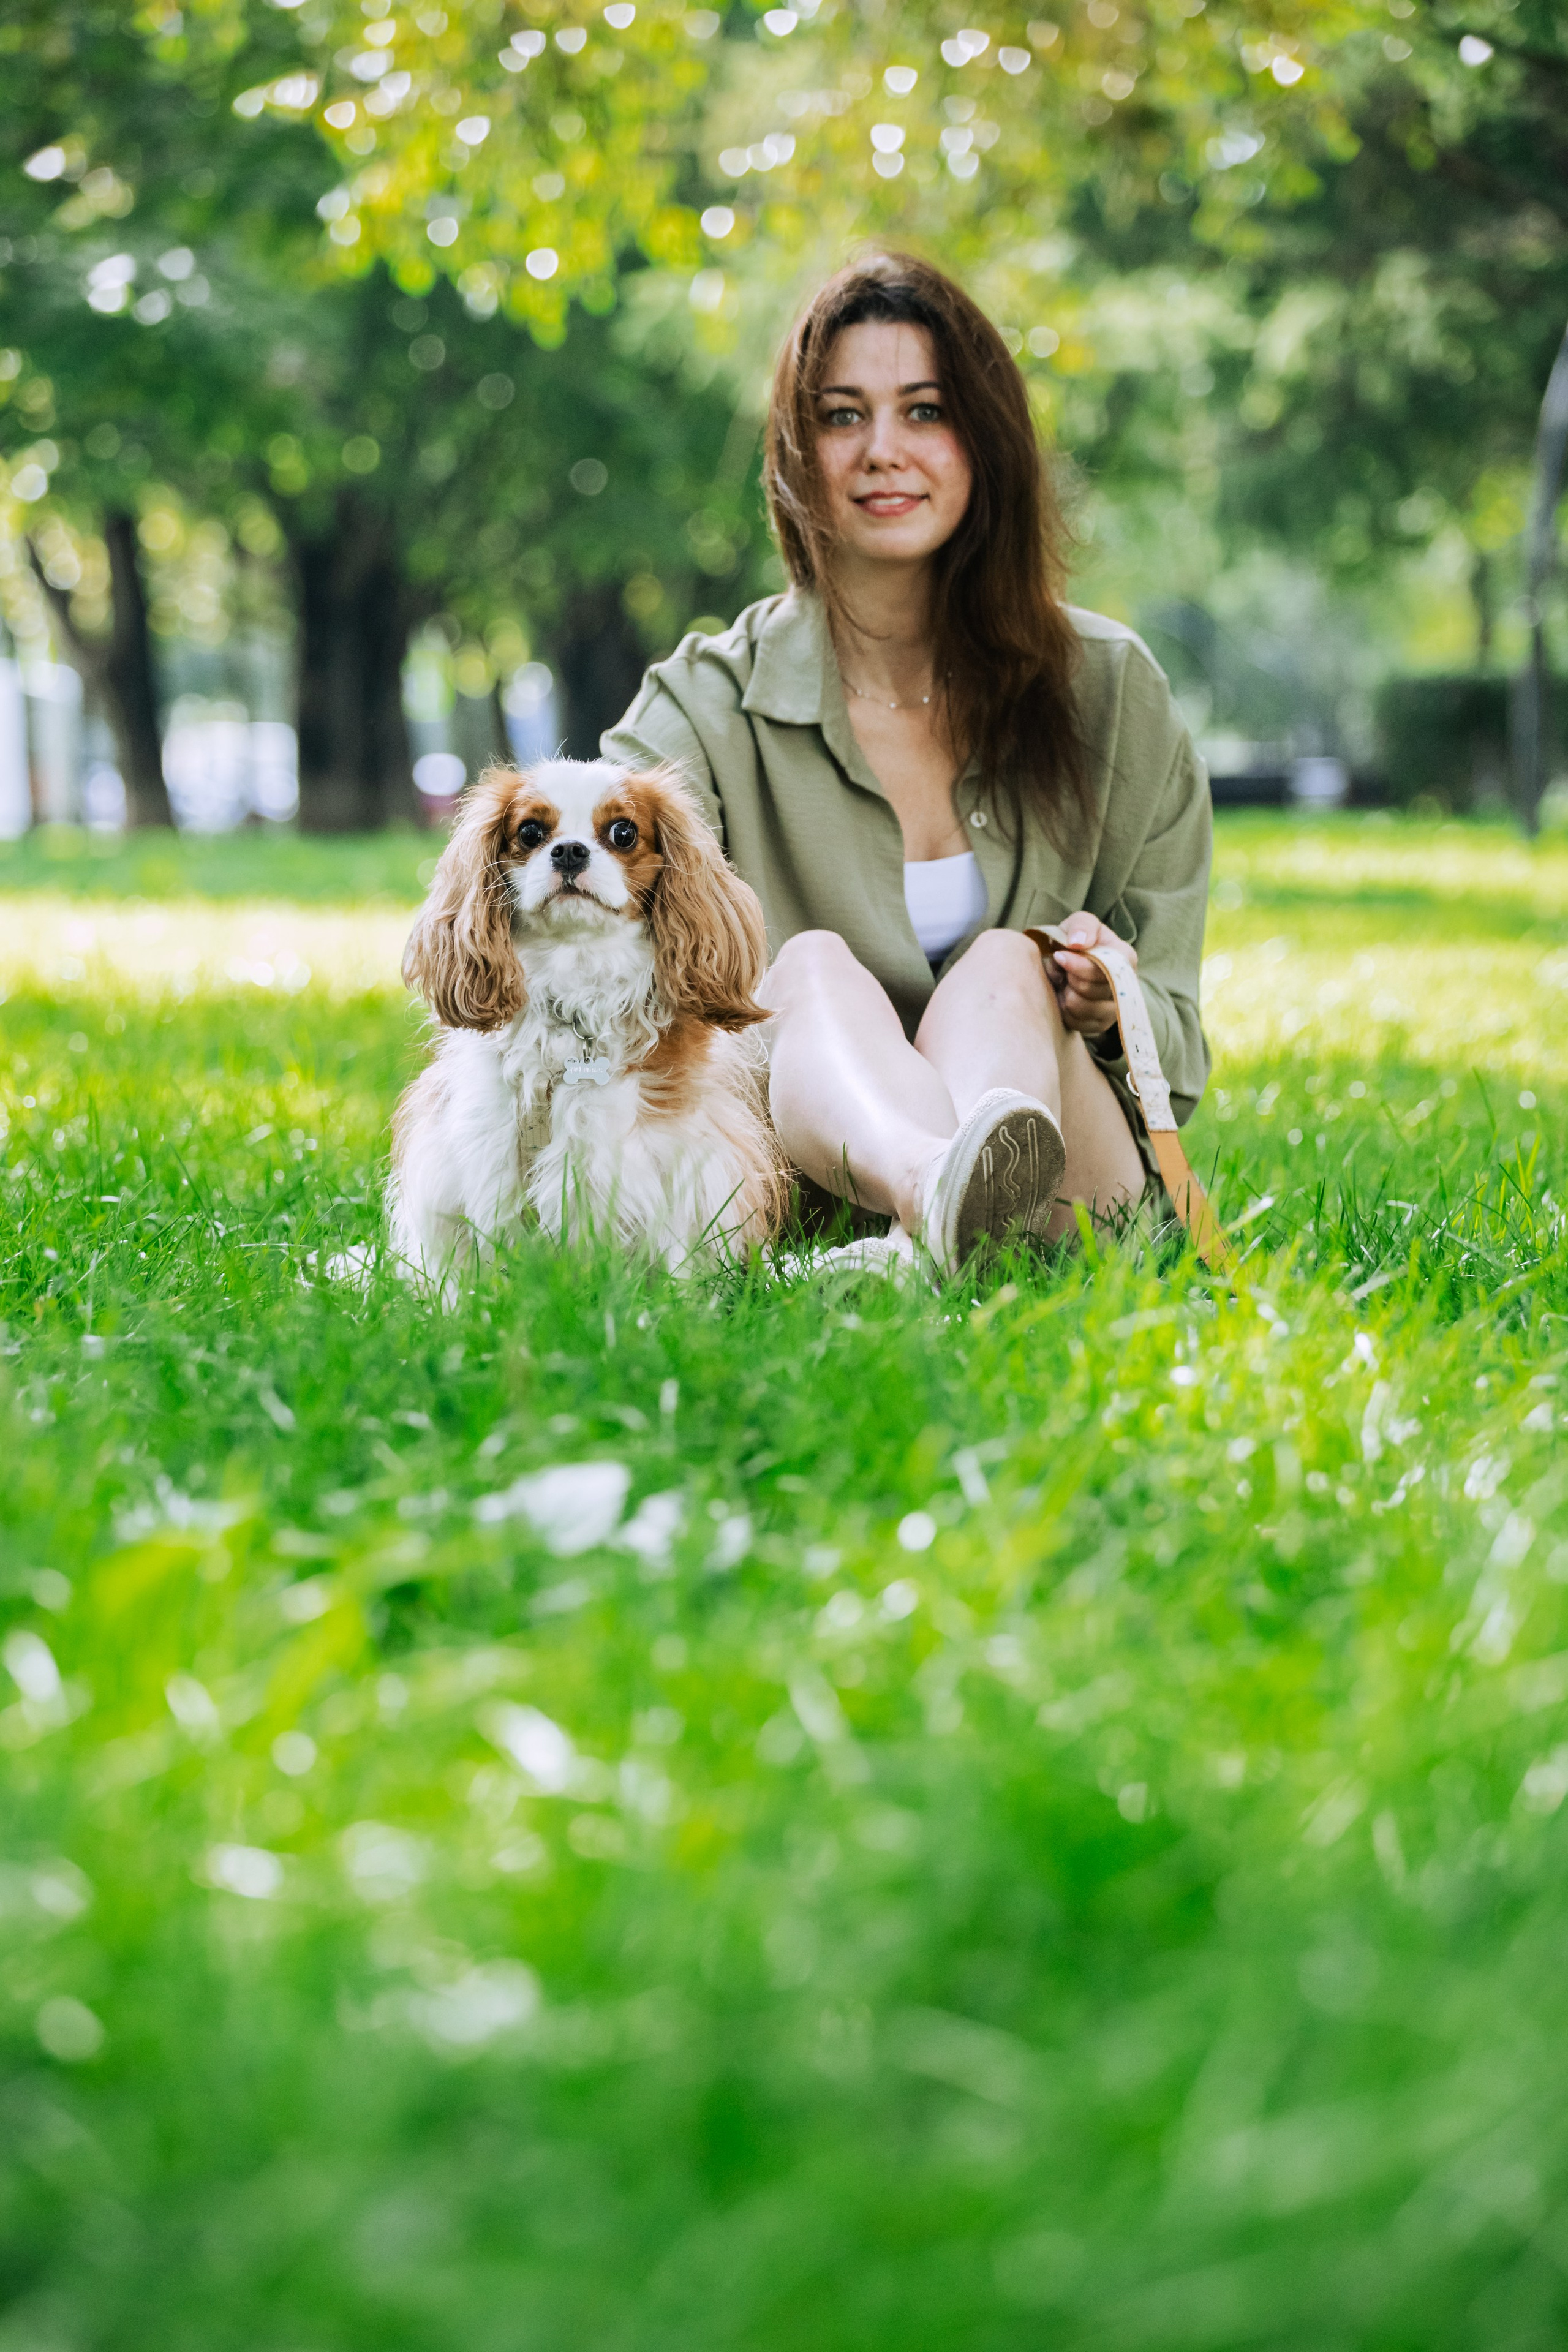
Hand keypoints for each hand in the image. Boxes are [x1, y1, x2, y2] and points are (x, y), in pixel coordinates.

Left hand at [1045, 912, 1134, 1038]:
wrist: (1067, 963)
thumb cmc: (1077, 940)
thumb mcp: (1079, 923)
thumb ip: (1082, 926)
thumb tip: (1078, 942)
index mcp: (1126, 959)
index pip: (1105, 970)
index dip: (1079, 965)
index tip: (1059, 956)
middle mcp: (1126, 988)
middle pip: (1091, 990)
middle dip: (1068, 977)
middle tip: (1061, 967)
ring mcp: (1114, 1010)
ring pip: (1081, 1007)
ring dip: (1064, 991)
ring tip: (1064, 980)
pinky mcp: (1099, 1025)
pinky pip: (1074, 1022)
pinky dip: (1063, 1007)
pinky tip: (1065, 994)